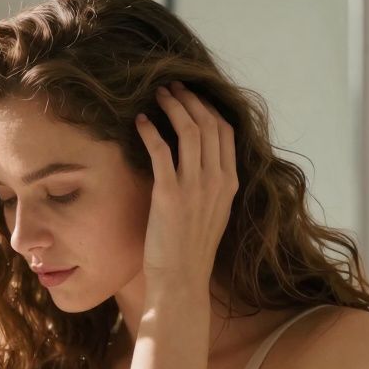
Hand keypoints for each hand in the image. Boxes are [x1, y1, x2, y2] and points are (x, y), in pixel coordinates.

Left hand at [134, 82, 237, 293]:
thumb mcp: (212, 212)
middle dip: (189, 99)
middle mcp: (216, 181)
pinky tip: (139, 122)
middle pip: (208, 124)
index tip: (191, 96)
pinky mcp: (169, 195)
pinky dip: (150, 131)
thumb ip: (210, 185)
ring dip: (172, 108)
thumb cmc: (191, 250)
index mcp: (229, 183)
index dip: (208, 107)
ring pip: (189, 131)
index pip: (225, 131)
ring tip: (156, 96)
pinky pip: (161, 152)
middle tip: (171, 88)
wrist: (182, 280)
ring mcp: (194, 187)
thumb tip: (198, 162)